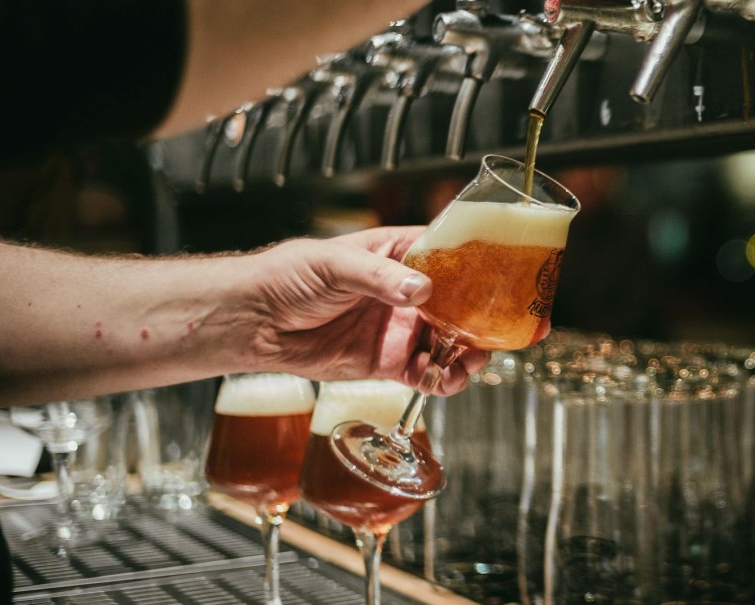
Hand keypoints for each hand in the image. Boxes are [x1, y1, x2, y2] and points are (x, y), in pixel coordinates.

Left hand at [244, 226, 502, 394]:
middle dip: (479, 321)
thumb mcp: (333, 264)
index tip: (500, 281)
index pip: (449, 255)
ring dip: (465, 354)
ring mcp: (400, 328)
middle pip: (460, 305)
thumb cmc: (287, 277)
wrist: (254, 323)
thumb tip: (419, 290)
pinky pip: (424, 373)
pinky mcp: (387, 361)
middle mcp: (406, 292)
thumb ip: (377, 276)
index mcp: (397, 255)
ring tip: (469, 362)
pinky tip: (444, 380)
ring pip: (448, 343)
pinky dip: (440, 379)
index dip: (477, 267)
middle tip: (488, 335)